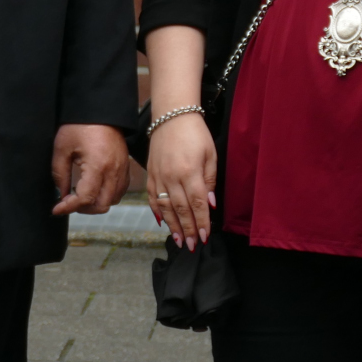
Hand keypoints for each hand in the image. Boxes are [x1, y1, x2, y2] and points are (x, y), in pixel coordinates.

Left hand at [50, 124, 129, 216]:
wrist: (100, 109)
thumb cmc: (79, 125)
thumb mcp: (62, 148)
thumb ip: (59, 174)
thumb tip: (60, 195)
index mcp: (98, 166)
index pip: (85, 198)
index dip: (69, 207)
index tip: (56, 209)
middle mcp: (113, 171)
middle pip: (102, 205)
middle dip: (83, 209)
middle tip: (68, 202)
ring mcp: (122, 170)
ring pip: (113, 200)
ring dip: (96, 203)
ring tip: (80, 196)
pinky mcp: (126, 167)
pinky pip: (120, 190)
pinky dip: (107, 195)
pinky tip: (94, 189)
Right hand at [146, 110, 217, 249]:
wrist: (171, 115)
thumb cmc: (196, 134)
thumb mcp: (210, 154)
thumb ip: (210, 180)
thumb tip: (209, 205)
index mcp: (190, 172)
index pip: (197, 204)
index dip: (201, 222)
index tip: (205, 238)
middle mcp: (172, 177)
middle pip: (180, 209)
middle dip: (187, 229)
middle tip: (191, 246)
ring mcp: (159, 176)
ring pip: (165, 207)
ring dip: (172, 226)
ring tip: (178, 240)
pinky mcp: (151, 173)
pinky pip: (153, 197)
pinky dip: (157, 211)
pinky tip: (162, 223)